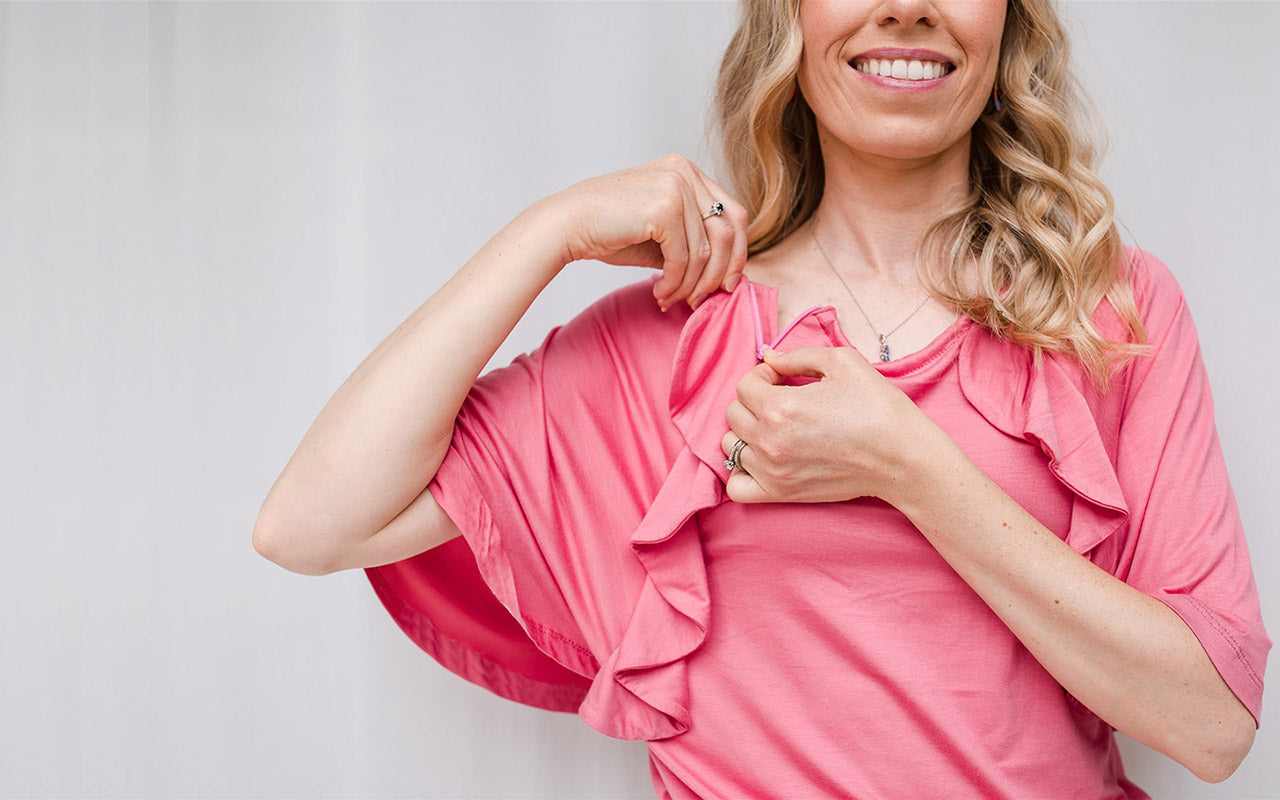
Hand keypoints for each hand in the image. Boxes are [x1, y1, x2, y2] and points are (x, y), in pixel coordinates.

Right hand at [548, 154, 748, 309]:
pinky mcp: (665, 207)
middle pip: (728, 231)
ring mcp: (676, 186)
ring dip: (691, 284)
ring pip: (706, 250)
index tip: (725, 285)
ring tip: (671, 299)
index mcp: (687, 171)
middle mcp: (685, 172)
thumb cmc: (608, 230)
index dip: (737, 253)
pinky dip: (675, 283)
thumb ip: (692, 241)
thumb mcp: (661, 232)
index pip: (733, 214)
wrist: (566, 225)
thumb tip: (726, 274)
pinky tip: (659, 292)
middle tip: (699, 299)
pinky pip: (684, 258)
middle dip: (719, 273)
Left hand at [719, 346, 938, 504]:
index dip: (763, 376)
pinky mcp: (781, 494)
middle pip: (733, 414)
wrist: (902, 457)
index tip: (782, 378)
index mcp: (780, 406)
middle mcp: (769, 440)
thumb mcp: (843, 362)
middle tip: (782, 399)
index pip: (744, 385)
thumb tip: (770, 358)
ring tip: (776, 428)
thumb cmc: (877, 406)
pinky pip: (737, 487)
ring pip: (732, 447)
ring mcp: (772, 471)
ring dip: (747, 432)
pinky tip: (762, 458)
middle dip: (754, 400)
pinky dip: (741, 471)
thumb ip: (798, 356)